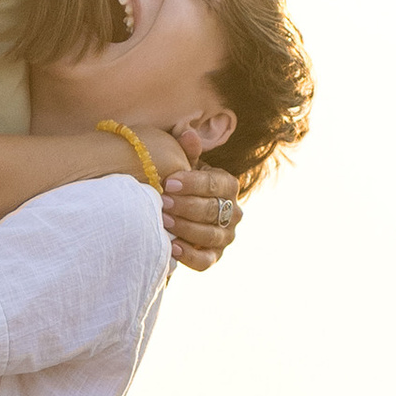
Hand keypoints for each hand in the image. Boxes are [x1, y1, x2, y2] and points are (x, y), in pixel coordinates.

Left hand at [162, 157, 240, 273]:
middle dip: (186, 206)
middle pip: (213, 210)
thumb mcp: (184, 166)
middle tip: (162, 201)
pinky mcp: (214, 257)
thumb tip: (188, 134)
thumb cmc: (180, 184)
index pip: (217, 185)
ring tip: (162, 220)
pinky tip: (171, 247)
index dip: (193, 183)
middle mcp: (233, 212)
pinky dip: (189, 255)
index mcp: (228, 186)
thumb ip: (187, 152)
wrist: (177, 211)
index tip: (169, 182)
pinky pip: (206, 261)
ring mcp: (226, 236)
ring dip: (186, 228)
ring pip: (211, 235)